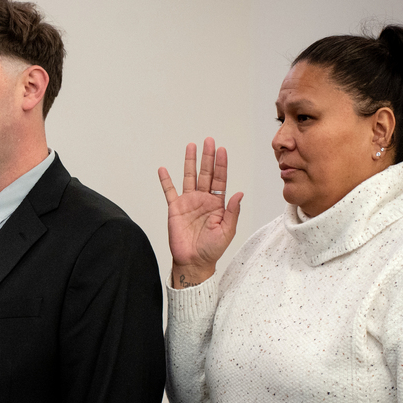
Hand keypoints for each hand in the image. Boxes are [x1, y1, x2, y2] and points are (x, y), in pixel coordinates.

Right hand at [157, 138, 242, 288]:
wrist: (193, 261)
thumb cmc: (212, 249)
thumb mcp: (227, 231)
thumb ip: (232, 212)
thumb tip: (238, 194)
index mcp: (217, 204)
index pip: (220, 179)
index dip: (221, 164)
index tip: (222, 150)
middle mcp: (203, 200)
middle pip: (205, 173)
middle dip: (207, 157)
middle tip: (208, 141)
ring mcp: (188, 203)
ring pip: (189, 177)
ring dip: (190, 162)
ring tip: (191, 146)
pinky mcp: (174, 209)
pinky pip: (169, 191)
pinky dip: (166, 180)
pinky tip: (163, 169)